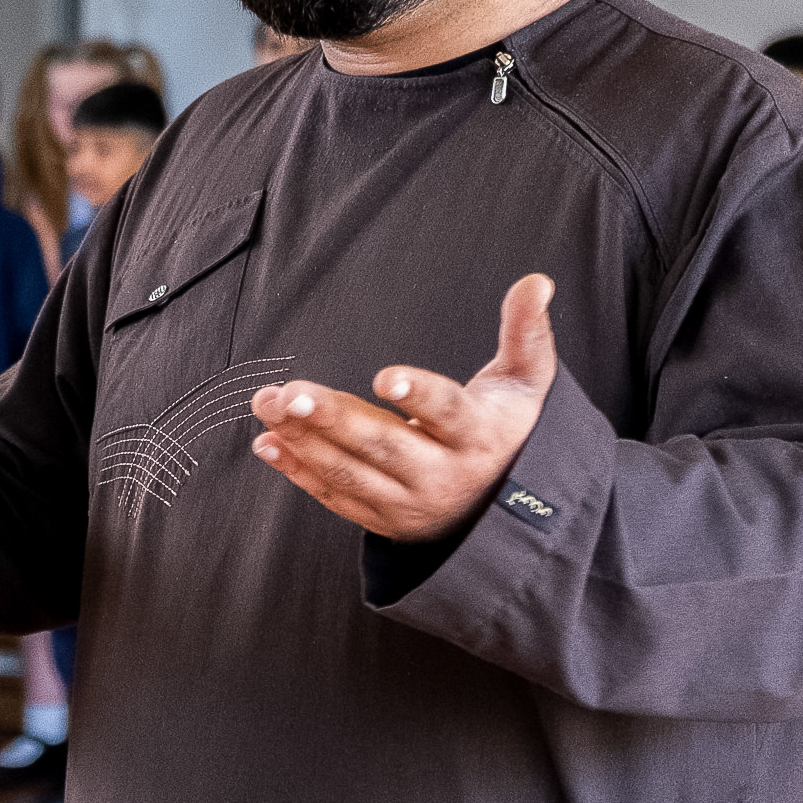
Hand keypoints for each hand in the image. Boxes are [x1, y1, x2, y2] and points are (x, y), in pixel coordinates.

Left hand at [249, 274, 557, 541]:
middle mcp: (443, 475)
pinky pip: (336, 496)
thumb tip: (535, 281)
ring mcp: (409, 503)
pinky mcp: (384, 521)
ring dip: (303, 440)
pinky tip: (269, 443)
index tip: (385, 377)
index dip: (419, 395)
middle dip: (334, 419)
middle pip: (385, 447)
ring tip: (266, 404)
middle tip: (289, 392)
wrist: (505, 511)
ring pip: (351, 473)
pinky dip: (299, 471)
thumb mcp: (527, 383)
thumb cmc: (508, 429)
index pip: (449, 414)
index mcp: (478, 436)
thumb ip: (526, 332)